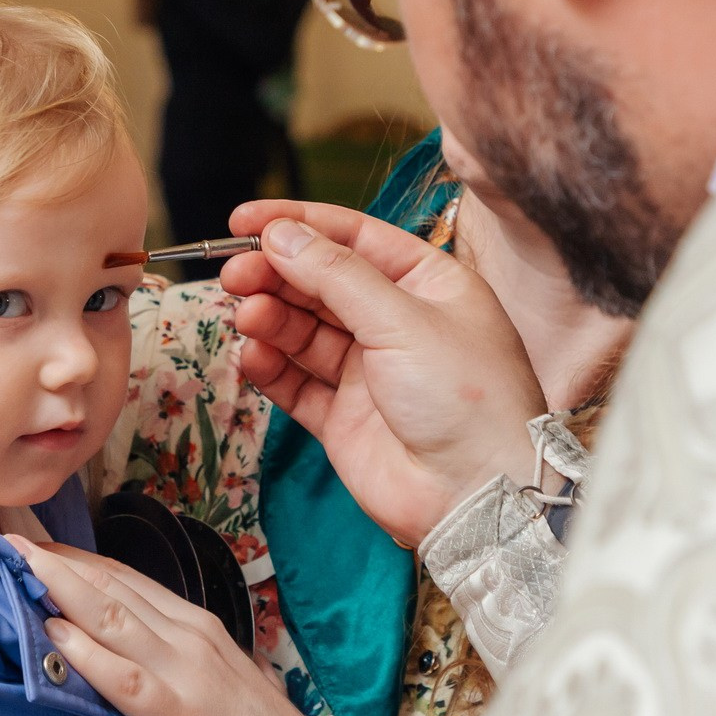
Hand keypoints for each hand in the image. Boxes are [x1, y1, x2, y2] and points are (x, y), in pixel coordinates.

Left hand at [13, 538, 396, 715]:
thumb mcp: (220, 691)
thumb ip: (179, 667)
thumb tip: (135, 658)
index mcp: (200, 631)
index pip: (127, 580)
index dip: (76, 558)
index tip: (31, 542)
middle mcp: (192, 639)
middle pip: (113, 587)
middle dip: (56, 561)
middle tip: (5, 536)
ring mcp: (188, 675)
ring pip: (114, 618)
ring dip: (62, 587)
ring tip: (17, 564)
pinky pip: (127, 679)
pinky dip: (88, 654)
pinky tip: (55, 634)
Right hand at [222, 201, 543, 545]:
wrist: (479, 494)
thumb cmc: (470, 400)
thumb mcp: (404, 319)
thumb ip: (337, 276)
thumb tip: (282, 235)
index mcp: (428, 284)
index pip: (353, 239)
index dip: (299, 225)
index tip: (245, 221)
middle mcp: (397, 323)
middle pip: (321, 283)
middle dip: (275, 274)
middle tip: (236, 272)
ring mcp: (369, 372)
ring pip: (303, 332)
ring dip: (271, 319)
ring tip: (247, 316)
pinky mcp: (345, 418)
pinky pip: (296, 383)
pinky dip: (272, 368)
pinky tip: (254, 356)